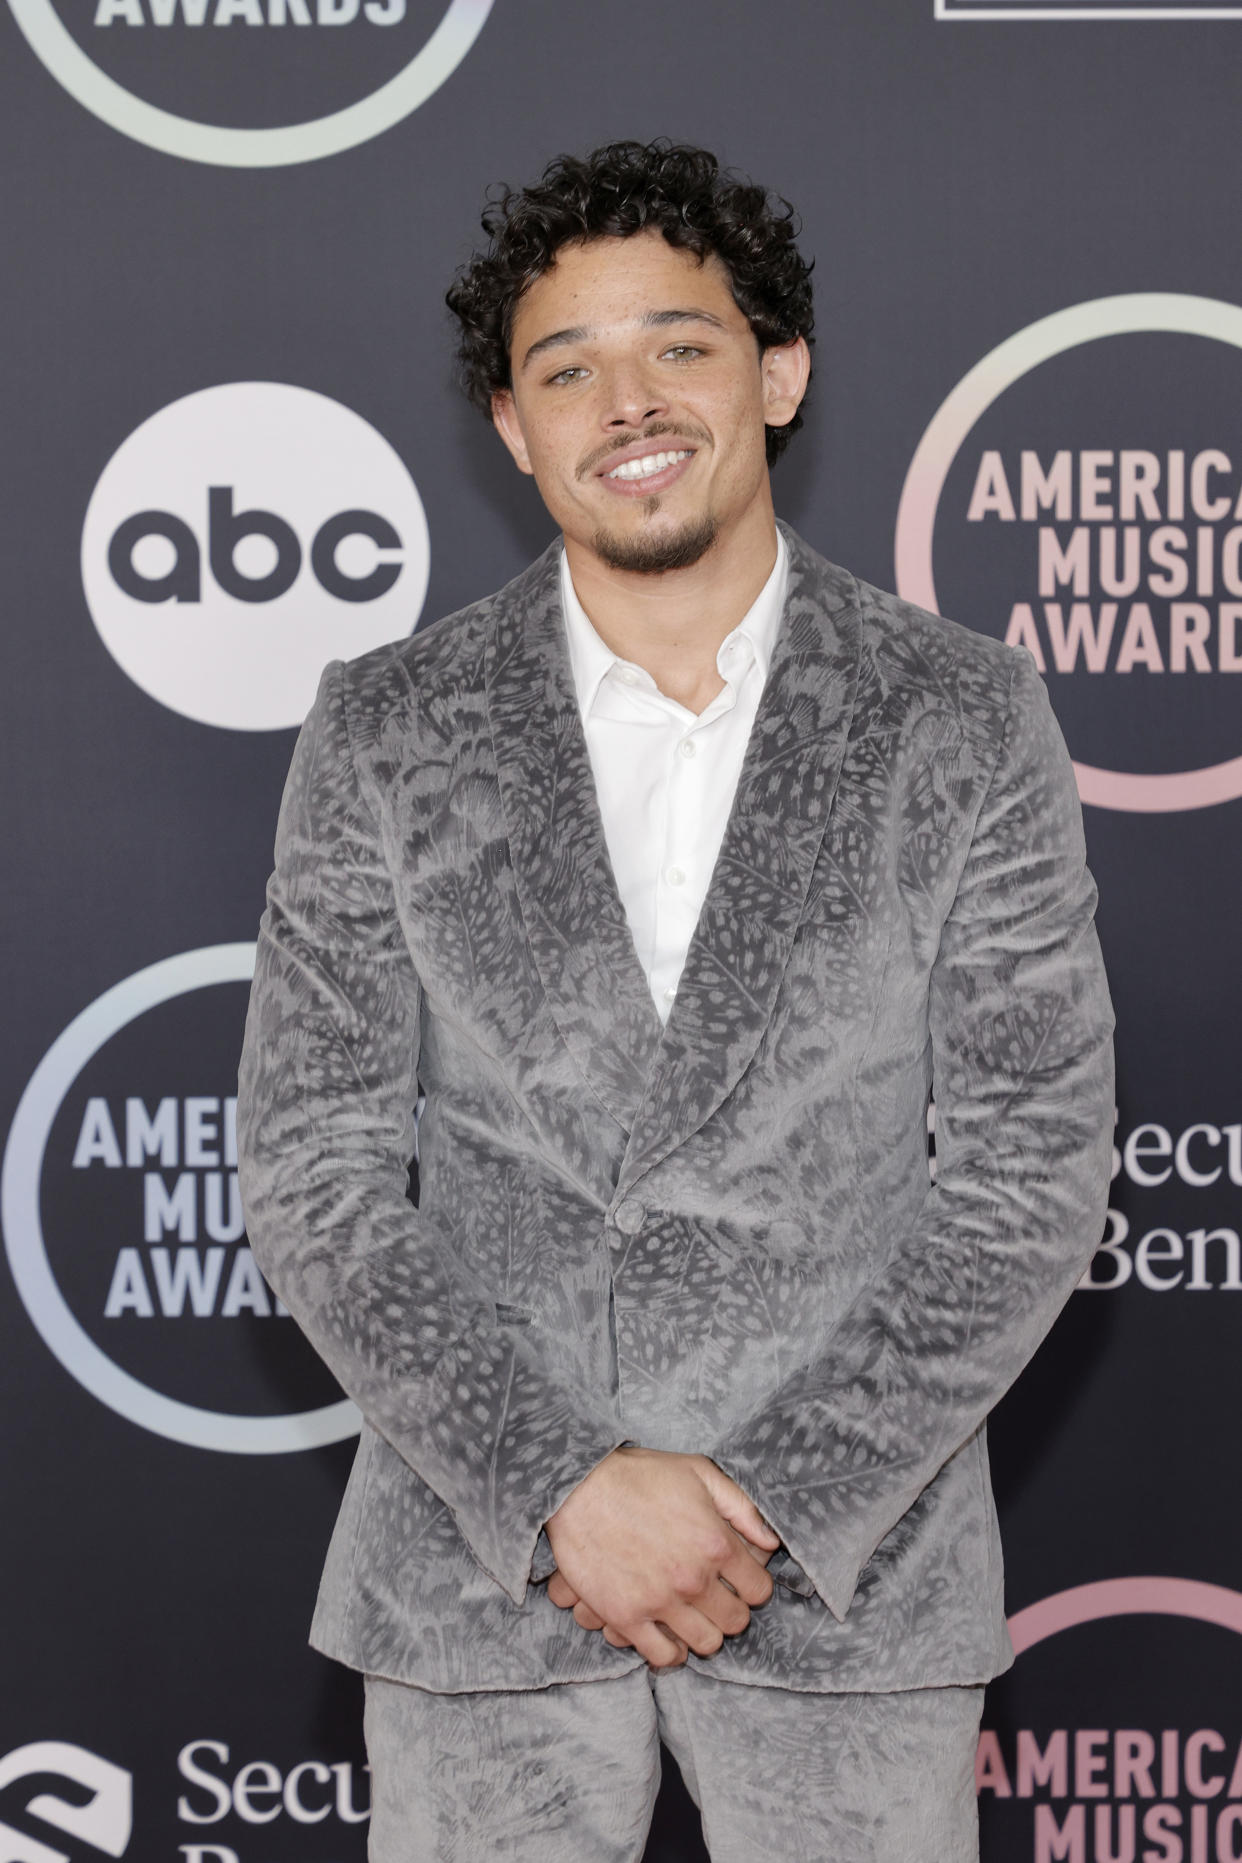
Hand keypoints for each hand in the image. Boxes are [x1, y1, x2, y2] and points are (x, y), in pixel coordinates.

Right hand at [544, 1448, 778, 1667]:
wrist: (578, 1486)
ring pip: (705, 1643)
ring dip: (705, 1632)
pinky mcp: (626, 1617)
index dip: (753, 1586)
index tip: (739, 1581)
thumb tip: (771, 1541)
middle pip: (736, 1621)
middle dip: (731, 1610)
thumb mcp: (699, 1472)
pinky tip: (669, 1635)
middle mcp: (693, 1578)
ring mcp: (659, 1601)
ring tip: (694, 1617)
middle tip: (716, 1598)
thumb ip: (742, 1506)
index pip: (759, 1590)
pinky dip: (672, 1653)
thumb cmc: (640, 1475)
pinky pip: (663, 1657)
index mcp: (716, 1543)